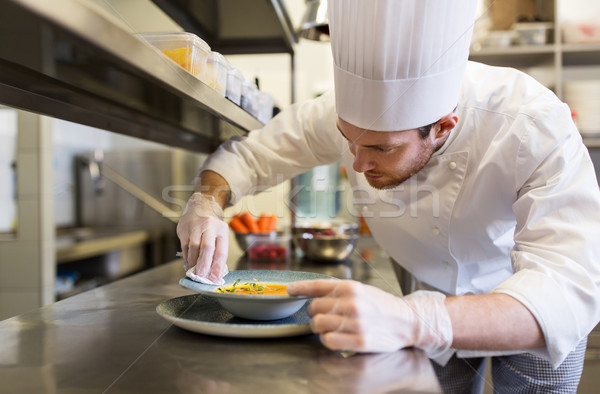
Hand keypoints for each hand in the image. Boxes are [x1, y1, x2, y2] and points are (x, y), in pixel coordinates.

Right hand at [176, 192, 228, 281]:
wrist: (201, 207)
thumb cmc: (212, 227)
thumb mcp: (220, 236)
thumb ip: (218, 253)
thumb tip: (214, 274)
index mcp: (222, 230)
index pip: (221, 251)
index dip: (217, 267)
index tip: (214, 279)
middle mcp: (210, 226)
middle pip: (206, 248)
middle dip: (204, 265)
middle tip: (201, 276)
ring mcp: (196, 226)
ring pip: (194, 248)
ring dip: (193, 262)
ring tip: (194, 272)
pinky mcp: (184, 228)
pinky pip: (185, 246)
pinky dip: (187, 257)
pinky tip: (189, 263)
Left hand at [286, 279, 452, 357]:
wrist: (407, 321)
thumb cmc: (382, 306)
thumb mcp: (361, 290)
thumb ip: (337, 291)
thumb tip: (310, 293)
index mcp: (351, 287)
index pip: (317, 285)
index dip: (299, 288)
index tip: (288, 290)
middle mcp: (352, 303)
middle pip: (313, 308)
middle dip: (316, 313)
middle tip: (326, 316)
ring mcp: (355, 323)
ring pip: (318, 325)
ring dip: (321, 328)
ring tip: (333, 327)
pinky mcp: (359, 341)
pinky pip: (328, 341)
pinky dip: (328, 340)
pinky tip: (337, 337)